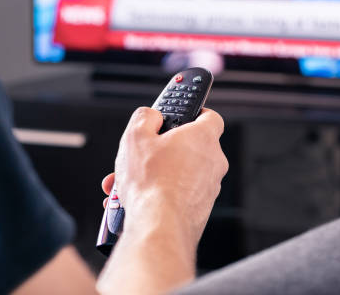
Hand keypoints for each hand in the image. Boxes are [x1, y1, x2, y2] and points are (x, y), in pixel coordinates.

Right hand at [105, 107, 227, 250]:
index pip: (210, 117)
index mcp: (203, 138)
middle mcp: (214, 161)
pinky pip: (179, 195)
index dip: (194, 114)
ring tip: (126, 185)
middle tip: (140, 157)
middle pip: (188, 148)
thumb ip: (145, 117)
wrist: (159, 226)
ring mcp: (210, 187)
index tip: (179, 117)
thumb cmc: (152, 182)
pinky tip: (133, 203)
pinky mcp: (202, 209)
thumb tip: (151, 116)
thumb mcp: (136, 136)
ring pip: (180, 174)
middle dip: (161, 152)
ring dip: (154, 176)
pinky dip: (159, 196)